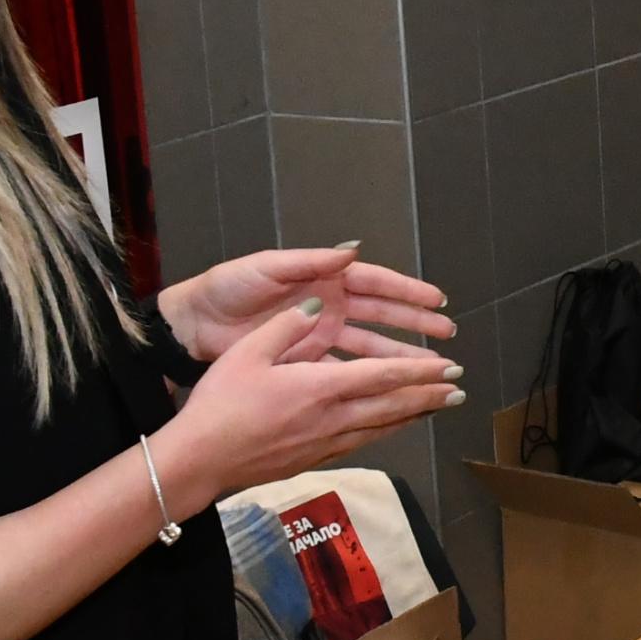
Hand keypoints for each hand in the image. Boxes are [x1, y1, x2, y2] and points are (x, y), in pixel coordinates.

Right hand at [158, 296, 463, 506]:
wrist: (200, 461)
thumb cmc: (219, 404)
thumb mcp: (248, 352)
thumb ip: (288, 325)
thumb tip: (321, 300)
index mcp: (320, 387)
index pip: (384, 375)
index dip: (420, 370)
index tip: (448, 366)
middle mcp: (332, 418)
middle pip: (393, 405)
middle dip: (430, 395)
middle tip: (460, 388)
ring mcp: (325, 444)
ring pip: (383, 427)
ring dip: (415, 415)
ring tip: (440, 408)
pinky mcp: (314, 460)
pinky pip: (363, 442)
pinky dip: (387, 431)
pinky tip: (393, 428)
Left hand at [162, 245, 452, 366]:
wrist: (193, 326)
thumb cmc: (227, 289)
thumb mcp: (266, 268)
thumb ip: (310, 261)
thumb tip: (352, 250)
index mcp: (323, 279)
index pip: (376, 283)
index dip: (407, 292)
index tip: (437, 301)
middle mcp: (330, 306)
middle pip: (383, 315)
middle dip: (416, 325)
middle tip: (448, 337)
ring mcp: (321, 335)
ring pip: (371, 346)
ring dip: (400, 355)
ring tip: (431, 367)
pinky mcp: (308, 362)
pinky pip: (346, 369)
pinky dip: (370, 379)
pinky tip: (393, 389)